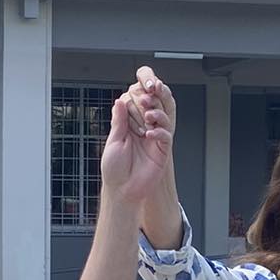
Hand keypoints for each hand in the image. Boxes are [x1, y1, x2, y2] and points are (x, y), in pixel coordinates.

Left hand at [100, 65, 174, 205]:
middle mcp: (144, 130)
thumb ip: (119, 121)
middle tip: (145, 98)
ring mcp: (154, 140)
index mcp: (130, 126)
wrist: (122, 190)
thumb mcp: (113, 141)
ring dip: (156, 114)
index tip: (136, 89)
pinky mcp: (161, 151)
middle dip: (150, 100)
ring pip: (162, 119)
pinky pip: (165, 136)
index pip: (138, 105)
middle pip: (153, 108)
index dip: (138, 96)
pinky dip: (159, 132)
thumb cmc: (114, 169)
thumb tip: (119, 101)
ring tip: (147, 116)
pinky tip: (149, 134)